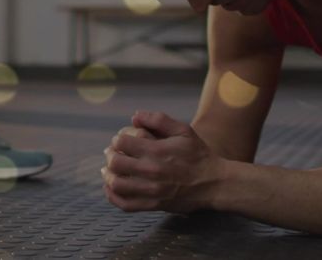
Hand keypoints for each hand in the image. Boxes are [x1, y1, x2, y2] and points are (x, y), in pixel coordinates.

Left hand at [102, 111, 224, 213]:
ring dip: (108, 176)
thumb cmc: (198, 154)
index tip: (120, 141)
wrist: (213, 183)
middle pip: (116, 163)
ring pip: (117, 184)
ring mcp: (152, 190)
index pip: (122, 143)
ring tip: (108, 170)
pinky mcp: (153, 205)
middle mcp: (152, 171)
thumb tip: (134, 116)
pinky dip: (113, 197)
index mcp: (157, 150)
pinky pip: (125, 204)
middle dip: (110, 155)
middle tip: (111, 154)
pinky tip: (111, 188)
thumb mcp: (183, 130)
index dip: (117, 140)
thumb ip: (159, 119)